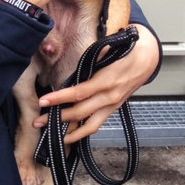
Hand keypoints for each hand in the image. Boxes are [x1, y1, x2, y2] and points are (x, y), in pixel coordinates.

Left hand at [33, 24, 160, 141]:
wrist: (146, 58)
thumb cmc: (125, 51)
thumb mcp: (107, 49)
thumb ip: (90, 58)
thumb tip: (73, 66)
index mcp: (106, 81)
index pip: (78, 93)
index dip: (59, 99)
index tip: (43, 102)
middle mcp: (109, 97)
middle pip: (80, 113)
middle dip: (57, 118)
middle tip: (37, 121)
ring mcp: (112, 106)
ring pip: (89, 126)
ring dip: (69, 132)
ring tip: (51, 134)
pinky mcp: (113, 109)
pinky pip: (96, 124)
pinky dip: (82, 132)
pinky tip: (69, 134)